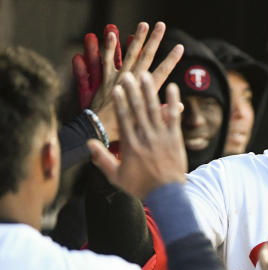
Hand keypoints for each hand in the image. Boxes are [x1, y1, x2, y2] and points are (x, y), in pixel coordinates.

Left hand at [73, 22, 183, 141]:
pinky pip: (106, 62)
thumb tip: (182, 106)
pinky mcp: (105, 80)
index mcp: (146, 93)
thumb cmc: (127, 129)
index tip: (180, 47)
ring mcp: (119, 79)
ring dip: (136, 39)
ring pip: (129, 55)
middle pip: (146, 57)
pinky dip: (109, 48)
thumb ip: (167, 114)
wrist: (100, 131)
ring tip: (143, 24)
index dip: (171, 59)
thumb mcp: (151, 125)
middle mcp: (133, 82)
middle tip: (162, 25)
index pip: (162, 72)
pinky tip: (112, 35)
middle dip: (155, 41)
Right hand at [87, 72, 186, 199]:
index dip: (120, 103)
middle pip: (138, 110)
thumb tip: (89, 143)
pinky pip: (174, 118)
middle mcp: (145, 138)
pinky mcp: (175, 139)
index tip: (116, 89)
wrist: (167, 194)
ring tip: (146, 76)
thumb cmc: (141, 186)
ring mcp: (161, 137)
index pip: (124, 120)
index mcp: (131, 146)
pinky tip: (173, 88)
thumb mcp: (116, 177)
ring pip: (154, 110)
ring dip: (150, 92)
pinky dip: (173, 102)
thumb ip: (102, 159)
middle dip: (133, 91)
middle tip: (129, 75)